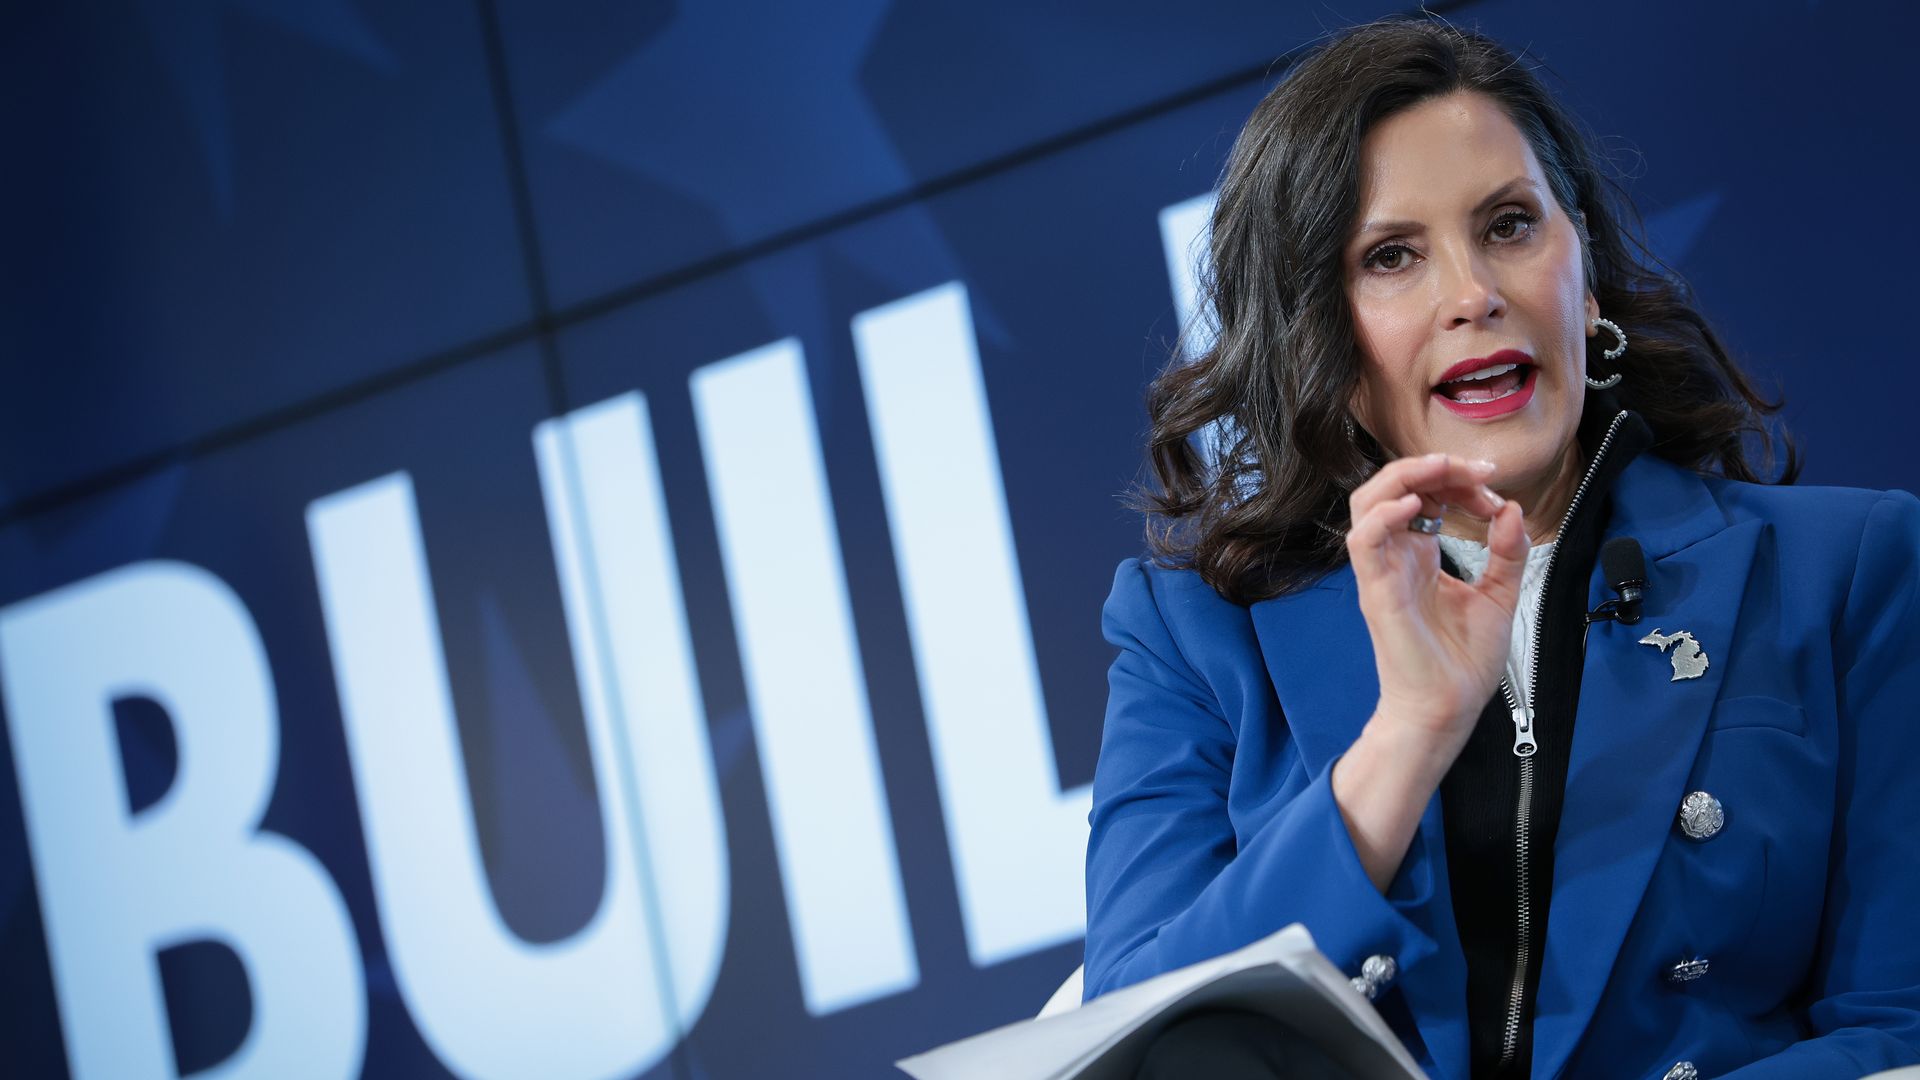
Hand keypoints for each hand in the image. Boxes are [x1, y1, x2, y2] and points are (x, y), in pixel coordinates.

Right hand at [1343, 453, 1529, 745]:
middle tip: (1476, 470)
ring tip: (1441, 469)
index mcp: (1419, 555)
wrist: (1447, 708)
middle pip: (1391, 487)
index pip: (1424, 495)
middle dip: (1432, 466)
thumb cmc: (1463, 661)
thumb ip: (1506, 552)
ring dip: (1403, 477)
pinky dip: (1383, 515)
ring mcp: (1382, 572)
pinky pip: (1363, 541)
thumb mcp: (1499, 595)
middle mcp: (1395, 557)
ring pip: (1366, 503)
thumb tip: (1512, 509)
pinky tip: (1416, 506)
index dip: (1457, 479)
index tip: (1494, 488)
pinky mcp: (1377, 591)